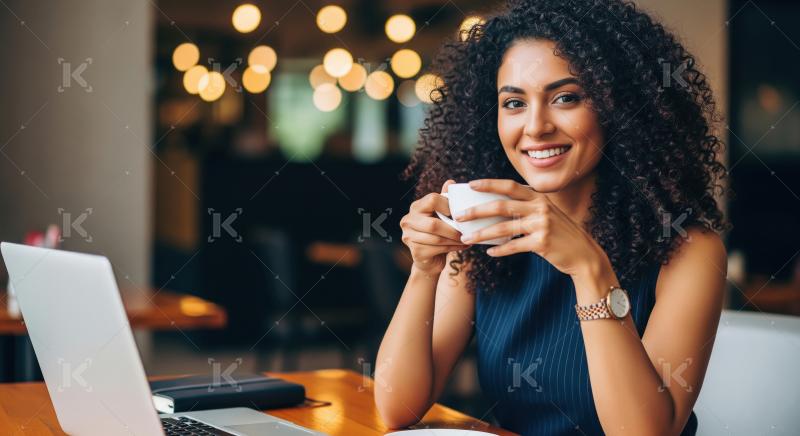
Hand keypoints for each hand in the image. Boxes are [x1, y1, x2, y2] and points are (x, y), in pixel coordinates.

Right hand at [399, 180, 471, 274]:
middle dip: (453, 229)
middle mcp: (408, 221)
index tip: (459, 213)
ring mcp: (408, 237)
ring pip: (436, 239)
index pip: (431, 200)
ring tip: (467, 239)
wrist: (429, 259)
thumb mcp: (441, 215)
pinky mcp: (415, 252)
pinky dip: (453, 248)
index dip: (448, 205)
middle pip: (433, 224)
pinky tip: (462, 246)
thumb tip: (451, 182)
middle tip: (466, 231)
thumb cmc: (438, 233)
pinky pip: (437, 249)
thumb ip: (444, 200)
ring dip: (455, 240)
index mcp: (415, 207)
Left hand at [455, 179, 609, 277]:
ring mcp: (542, 225)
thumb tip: (495, 208)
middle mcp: (540, 208)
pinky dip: (500, 250)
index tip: (470, 185)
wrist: (584, 254)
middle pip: (501, 205)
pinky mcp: (542, 242)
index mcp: (539, 198)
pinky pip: (514, 246)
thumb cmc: (560, 234)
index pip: (510, 186)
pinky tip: (489, 252)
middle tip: (459, 216)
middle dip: (477, 210)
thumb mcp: (546, 214)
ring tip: (466, 238)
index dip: (489, 184)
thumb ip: (526, 208)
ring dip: (482, 234)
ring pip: (503, 228)